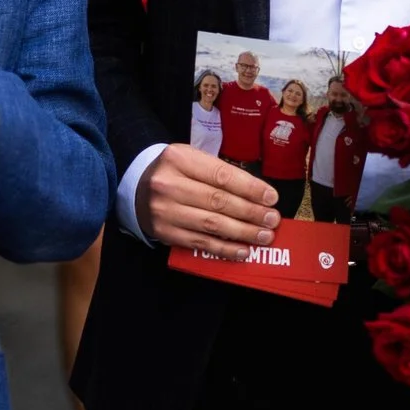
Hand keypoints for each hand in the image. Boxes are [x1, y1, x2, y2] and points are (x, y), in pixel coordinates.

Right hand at [137, 143, 279, 260]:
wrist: (137, 189)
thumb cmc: (175, 173)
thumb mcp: (192, 160)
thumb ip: (221, 173)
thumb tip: (259, 195)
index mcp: (178, 159)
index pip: (221, 175)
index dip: (250, 188)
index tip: (271, 198)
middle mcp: (168, 184)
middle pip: (218, 201)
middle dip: (251, 212)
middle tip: (272, 220)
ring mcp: (165, 211)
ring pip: (212, 224)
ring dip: (243, 232)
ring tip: (264, 236)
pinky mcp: (166, 233)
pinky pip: (201, 243)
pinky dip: (225, 249)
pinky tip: (243, 250)